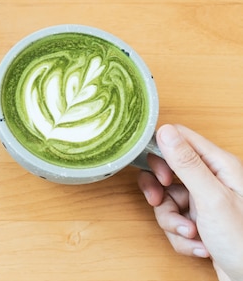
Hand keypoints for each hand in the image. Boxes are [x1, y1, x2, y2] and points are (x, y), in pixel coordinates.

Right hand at [138, 124, 242, 280]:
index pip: (179, 138)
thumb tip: (164, 131)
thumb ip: (186, 163)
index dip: (162, 154)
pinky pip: (174, 220)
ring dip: (172, 221)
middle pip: (167, 170)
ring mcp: (205, 201)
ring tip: (191, 234)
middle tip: (158, 201)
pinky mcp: (200, 220)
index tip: (161, 176)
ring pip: (167, 200)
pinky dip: (181, 236)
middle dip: (159, 191)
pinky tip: (200, 246)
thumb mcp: (211, 198)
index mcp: (219, 165)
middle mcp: (212, 179)